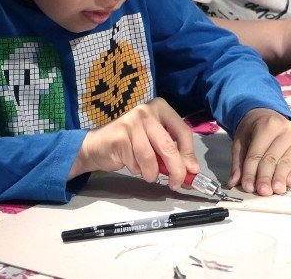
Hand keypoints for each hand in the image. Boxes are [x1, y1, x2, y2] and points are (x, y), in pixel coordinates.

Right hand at [69, 98, 199, 189]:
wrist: (98, 144)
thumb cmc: (132, 143)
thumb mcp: (156, 143)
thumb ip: (173, 151)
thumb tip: (192, 170)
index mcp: (161, 108)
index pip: (183, 131)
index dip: (189, 154)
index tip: (192, 171)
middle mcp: (146, 111)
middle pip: (168, 146)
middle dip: (176, 169)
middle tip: (176, 183)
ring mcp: (131, 122)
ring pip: (151, 158)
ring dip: (152, 173)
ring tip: (148, 173)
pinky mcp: (119, 136)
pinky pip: (136, 163)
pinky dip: (137, 170)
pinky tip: (131, 163)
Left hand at [228, 108, 290, 195]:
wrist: (268, 116)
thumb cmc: (252, 130)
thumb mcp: (240, 141)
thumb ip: (238, 162)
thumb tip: (234, 182)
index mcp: (267, 124)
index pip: (257, 152)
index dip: (251, 171)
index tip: (247, 186)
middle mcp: (285, 129)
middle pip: (272, 158)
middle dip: (265, 176)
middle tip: (262, 191)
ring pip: (286, 162)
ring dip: (280, 178)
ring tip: (275, 191)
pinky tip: (288, 184)